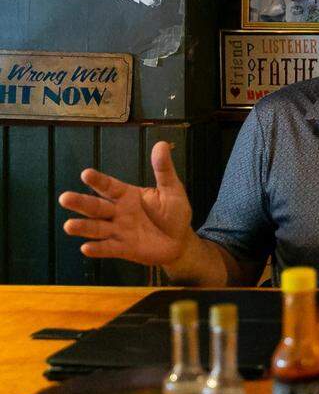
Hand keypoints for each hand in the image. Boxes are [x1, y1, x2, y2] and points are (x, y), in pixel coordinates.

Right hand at [59, 141, 193, 265]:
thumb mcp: (171, 189)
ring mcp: (118, 231)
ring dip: (83, 227)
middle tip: (64, 198)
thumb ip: (163, 170)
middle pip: (96, 207)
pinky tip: (86, 248)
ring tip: (69, 226)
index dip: (98, 180)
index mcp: (127, 195)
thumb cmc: (172, 213)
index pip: (109, 186)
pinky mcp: (123, 249)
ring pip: (96, 228)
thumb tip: (161, 144)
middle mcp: (118, 212)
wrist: (179, 241)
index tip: (86, 173)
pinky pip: (108, 248)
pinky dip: (98, 249)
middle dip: (80, 202)